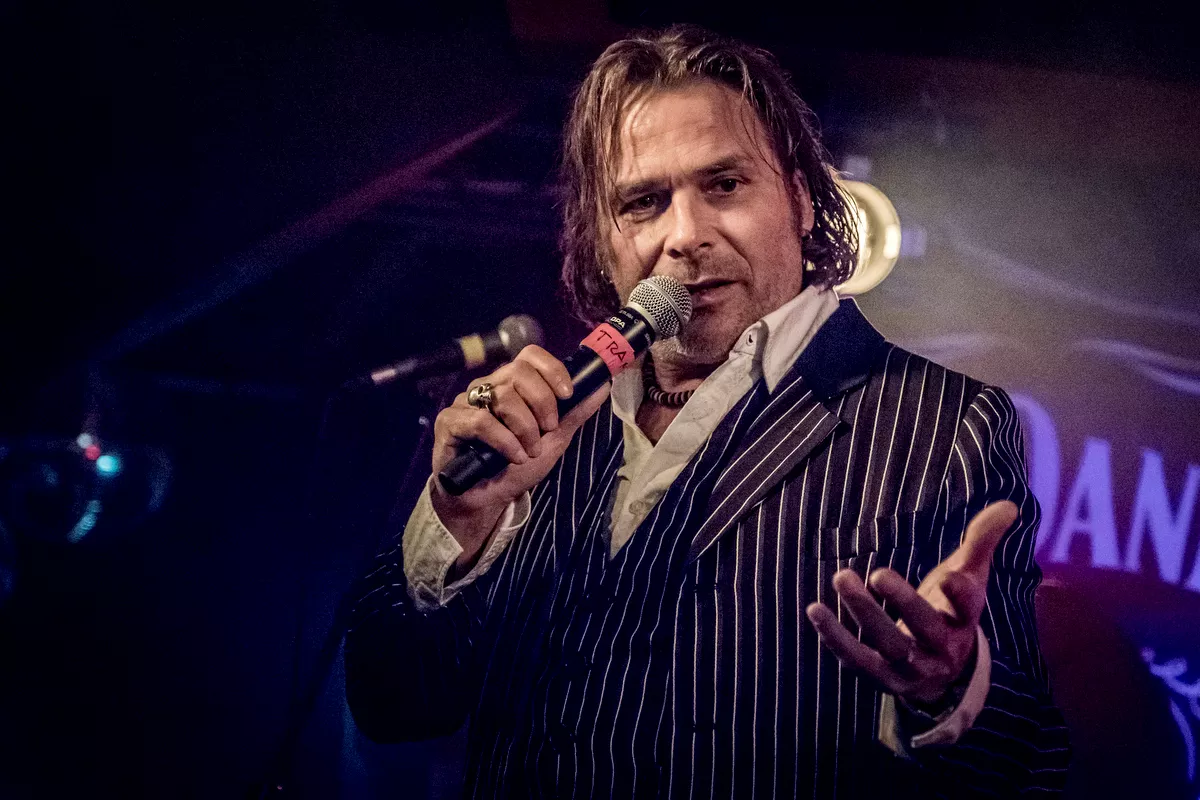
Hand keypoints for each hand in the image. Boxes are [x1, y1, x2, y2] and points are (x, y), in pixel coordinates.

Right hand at [430, 345, 609, 556]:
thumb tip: (603, 385)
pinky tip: (513, 457)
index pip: (530, 355)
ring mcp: (466, 402)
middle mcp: (487, 387)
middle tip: (548, 429)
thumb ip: (574, 413)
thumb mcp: (554, 439)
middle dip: (542, 402)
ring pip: (502, 397)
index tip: (567, 394)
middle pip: (519, 372)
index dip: (552, 369)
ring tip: (529, 451)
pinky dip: (504, 441)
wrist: (487, 499)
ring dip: (525, 428)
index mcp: (512, 384)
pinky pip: (480, 421)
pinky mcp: (449, 422)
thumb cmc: (517, 465)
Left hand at [805, 501, 1017, 705]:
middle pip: (924, 627)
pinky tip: (816, 610)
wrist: (941, 674)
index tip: (951, 577)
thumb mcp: (969, 578)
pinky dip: (835, 638)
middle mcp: (941, 648)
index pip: (968, 609)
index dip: (960, 595)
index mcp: (964, 621)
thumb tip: (1009, 505)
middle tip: (878, 573)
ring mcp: (911, 667)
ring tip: (841, 577)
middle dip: (902, 601)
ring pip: (888, 644)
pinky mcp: (881, 678)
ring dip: (863, 613)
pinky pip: (857, 661)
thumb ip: (982, 541)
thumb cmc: (950, 612)